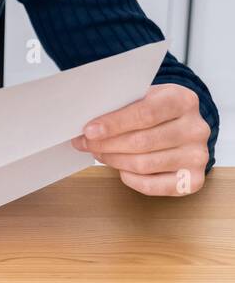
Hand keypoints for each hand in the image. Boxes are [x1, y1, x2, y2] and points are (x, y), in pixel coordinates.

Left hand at [72, 83, 210, 195]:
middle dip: (106, 144)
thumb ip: (122, 107)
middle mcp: (196, 129)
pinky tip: (120, 169)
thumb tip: (88, 127)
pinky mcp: (194, 180)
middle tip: (84, 143)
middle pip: (141, 141)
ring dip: (114, 160)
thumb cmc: (156, 109)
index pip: (145, 114)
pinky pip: (153, 186)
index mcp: (183, 101)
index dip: (114, 124)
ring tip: (98, 153)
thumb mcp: (144, 96)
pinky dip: (131, 179)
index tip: (89, 131)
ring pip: (144, 164)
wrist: (183, 124)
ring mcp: (197, 156)